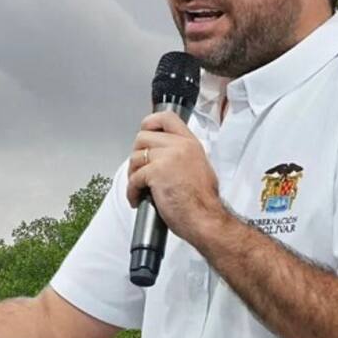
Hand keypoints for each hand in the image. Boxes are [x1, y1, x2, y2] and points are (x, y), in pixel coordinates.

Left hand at [126, 111, 223, 245]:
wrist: (206, 219)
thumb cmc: (202, 202)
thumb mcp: (199, 167)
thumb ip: (181, 155)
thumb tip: (161, 156)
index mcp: (190, 143)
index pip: (166, 118)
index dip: (150, 123)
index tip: (145, 132)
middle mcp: (180, 146)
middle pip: (142, 137)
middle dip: (137, 156)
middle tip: (140, 171)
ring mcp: (168, 158)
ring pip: (135, 157)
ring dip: (133, 174)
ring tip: (140, 188)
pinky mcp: (157, 172)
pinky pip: (133, 178)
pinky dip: (132, 191)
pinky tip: (138, 199)